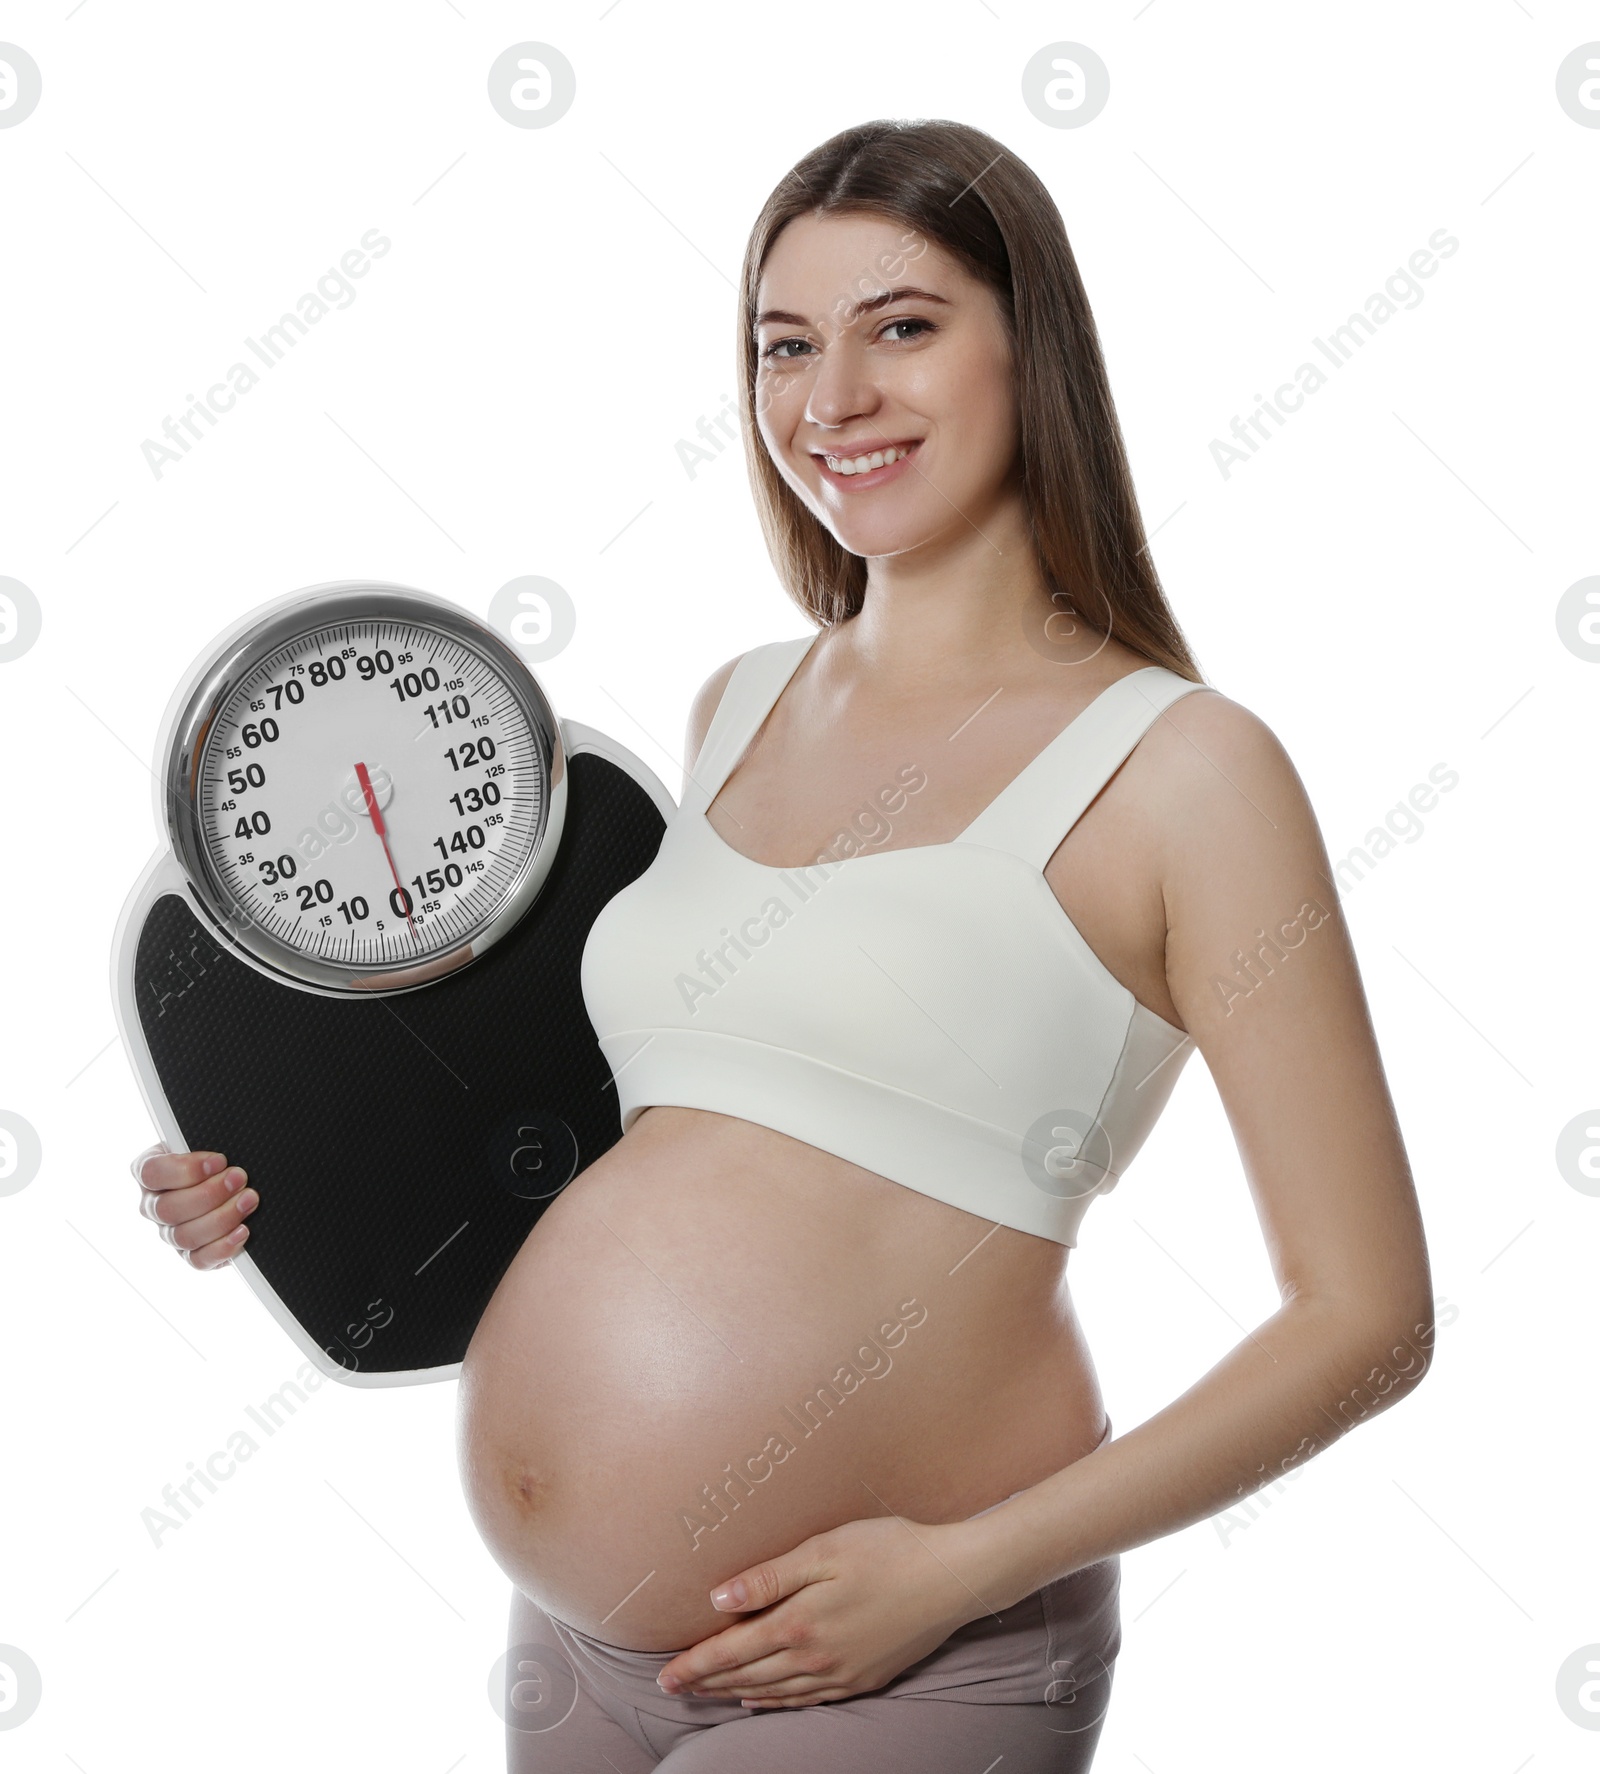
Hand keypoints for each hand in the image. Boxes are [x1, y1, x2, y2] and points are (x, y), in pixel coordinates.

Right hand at [133, 1142, 257, 1267]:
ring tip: (249, 1200)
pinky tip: (243, 1231)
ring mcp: (169, 1233)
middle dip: (210, 1193)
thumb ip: (203, 1140)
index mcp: (149, 1172)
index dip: (186, 1169)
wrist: (228, 1179)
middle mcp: (153, 1206)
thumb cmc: (214, 1157)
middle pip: (169, 1209)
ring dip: (221, 1217)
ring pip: (184, 1235)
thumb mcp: (205, 1141)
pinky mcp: (189, 1254)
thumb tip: (220, 1153)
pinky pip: (198, 1260)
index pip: (152, 1173)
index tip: (219, 1160)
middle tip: (240, 1178)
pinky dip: (222, 1248)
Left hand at [656, 1513, 987, 1708]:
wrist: (953, 1578)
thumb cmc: (889, 1549)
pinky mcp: (863, 1680)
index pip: (731, 1650)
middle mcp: (815, 1659)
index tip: (664, 1675)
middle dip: (705, 1683)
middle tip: (672, 1688)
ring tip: (707, 1695)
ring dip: (734, 1694)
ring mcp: (840, 1675)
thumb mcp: (825, 1549)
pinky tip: (760, 1699)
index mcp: (800, 1623)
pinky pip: (805, 1701)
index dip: (695, 1664)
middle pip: (746, 1677)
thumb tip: (718, 1600)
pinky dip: (775, 1702)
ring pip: (773, 1693)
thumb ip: (769, 1576)